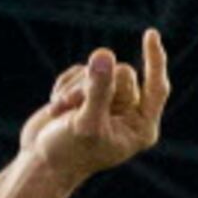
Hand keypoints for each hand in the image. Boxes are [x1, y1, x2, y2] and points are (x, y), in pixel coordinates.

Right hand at [18, 31, 170, 183]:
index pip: (157, 87)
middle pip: (123, 72)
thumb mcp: (85, 122)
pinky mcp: (87, 93)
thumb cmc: (68, 152)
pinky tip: (56, 108)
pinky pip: (80, 70)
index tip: (150, 34)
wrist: (41, 163)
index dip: (154, 61)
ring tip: (61, 113)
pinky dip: (64, 85)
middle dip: (94, 85)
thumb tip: (105, 54)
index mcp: (142, 127)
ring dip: (75, 88)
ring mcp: (108, 101)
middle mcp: (129, 112)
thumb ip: (97, 90)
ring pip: (99, 69)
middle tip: (74, 108)